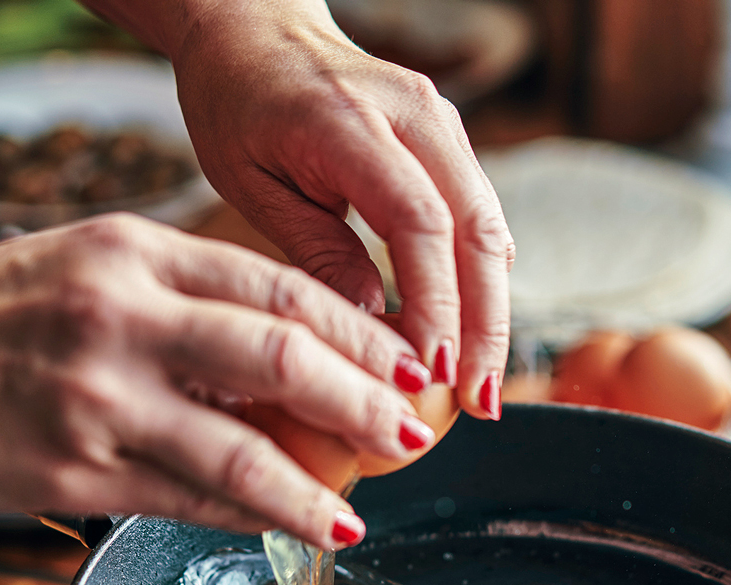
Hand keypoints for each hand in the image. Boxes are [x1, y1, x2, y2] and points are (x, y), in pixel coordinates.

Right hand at [0, 215, 438, 547]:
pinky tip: (284, 527)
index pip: (278, 287)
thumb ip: (179, 303)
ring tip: (361, 509)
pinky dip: (247, 517)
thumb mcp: (81, 269)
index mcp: (131, 253)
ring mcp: (96, 397)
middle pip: (283, 357)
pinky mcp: (71, 470)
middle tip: (411, 431)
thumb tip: (288, 361)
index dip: (358, 332)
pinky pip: (188, 501)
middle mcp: (121, 315)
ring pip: (245, 449)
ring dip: (318, 487)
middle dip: (367, 400)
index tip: (404, 363)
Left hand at [164, 0, 513, 420]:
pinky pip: (479, 217)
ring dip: (494, 309)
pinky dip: (482, 280)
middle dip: (486, 323)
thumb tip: (369, 325)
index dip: (435, 303)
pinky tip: (475, 336)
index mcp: (351, 121)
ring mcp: (442, 123)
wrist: (256, 26)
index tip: (434, 372)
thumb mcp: (251, 181)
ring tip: (484, 385)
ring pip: (491, 226)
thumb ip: (314, 249)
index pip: (418, 222)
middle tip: (481, 401)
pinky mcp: (449, 141)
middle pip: (476, 229)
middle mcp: (415, 114)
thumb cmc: (237, 102)